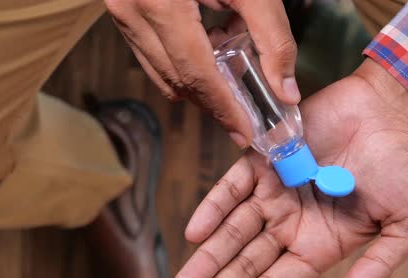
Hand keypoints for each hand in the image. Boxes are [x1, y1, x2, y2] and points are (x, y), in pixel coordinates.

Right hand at [104, 0, 300, 146]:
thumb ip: (272, 37)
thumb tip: (285, 91)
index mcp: (161, 4)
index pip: (197, 74)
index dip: (224, 109)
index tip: (247, 135)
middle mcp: (132, 13)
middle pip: (179, 81)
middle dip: (215, 106)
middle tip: (246, 122)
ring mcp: (121, 13)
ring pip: (163, 73)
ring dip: (200, 88)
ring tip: (234, 91)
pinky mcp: (122, 11)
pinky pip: (152, 56)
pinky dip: (183, 67)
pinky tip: (210, 59)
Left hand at [174, 59, 407, 277]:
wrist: (389, 111)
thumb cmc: (403, 167)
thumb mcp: (405, 226)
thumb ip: (378, 266)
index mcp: (320, 244)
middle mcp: (291, 222)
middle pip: (248, 263)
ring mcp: (274, 192)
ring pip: (233, 230)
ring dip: (209, 256)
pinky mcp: (264, 160)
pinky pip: (232, 187)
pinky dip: (213, 208)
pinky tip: (195, 233)